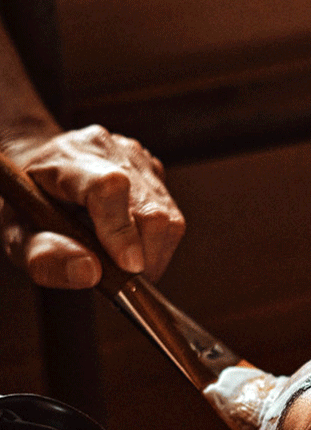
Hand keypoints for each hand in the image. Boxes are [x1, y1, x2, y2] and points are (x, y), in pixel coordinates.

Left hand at [1, 124, 184, 287]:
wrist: (41, 174)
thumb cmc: (29, 206)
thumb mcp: (19, 236)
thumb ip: (45, 255)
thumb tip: (90, 272)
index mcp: (68, 158)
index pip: (109, 188)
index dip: (122, 230)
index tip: (128, 267)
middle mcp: (108, 150)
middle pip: (150, 209)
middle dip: (145, 256)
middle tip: (125, 279)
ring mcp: (137, 159)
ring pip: (170, 218)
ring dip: (155, 254)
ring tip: (127, 265)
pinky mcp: (155, 172)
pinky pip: (173, 218)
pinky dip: (159, 245)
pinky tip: (133, 245)